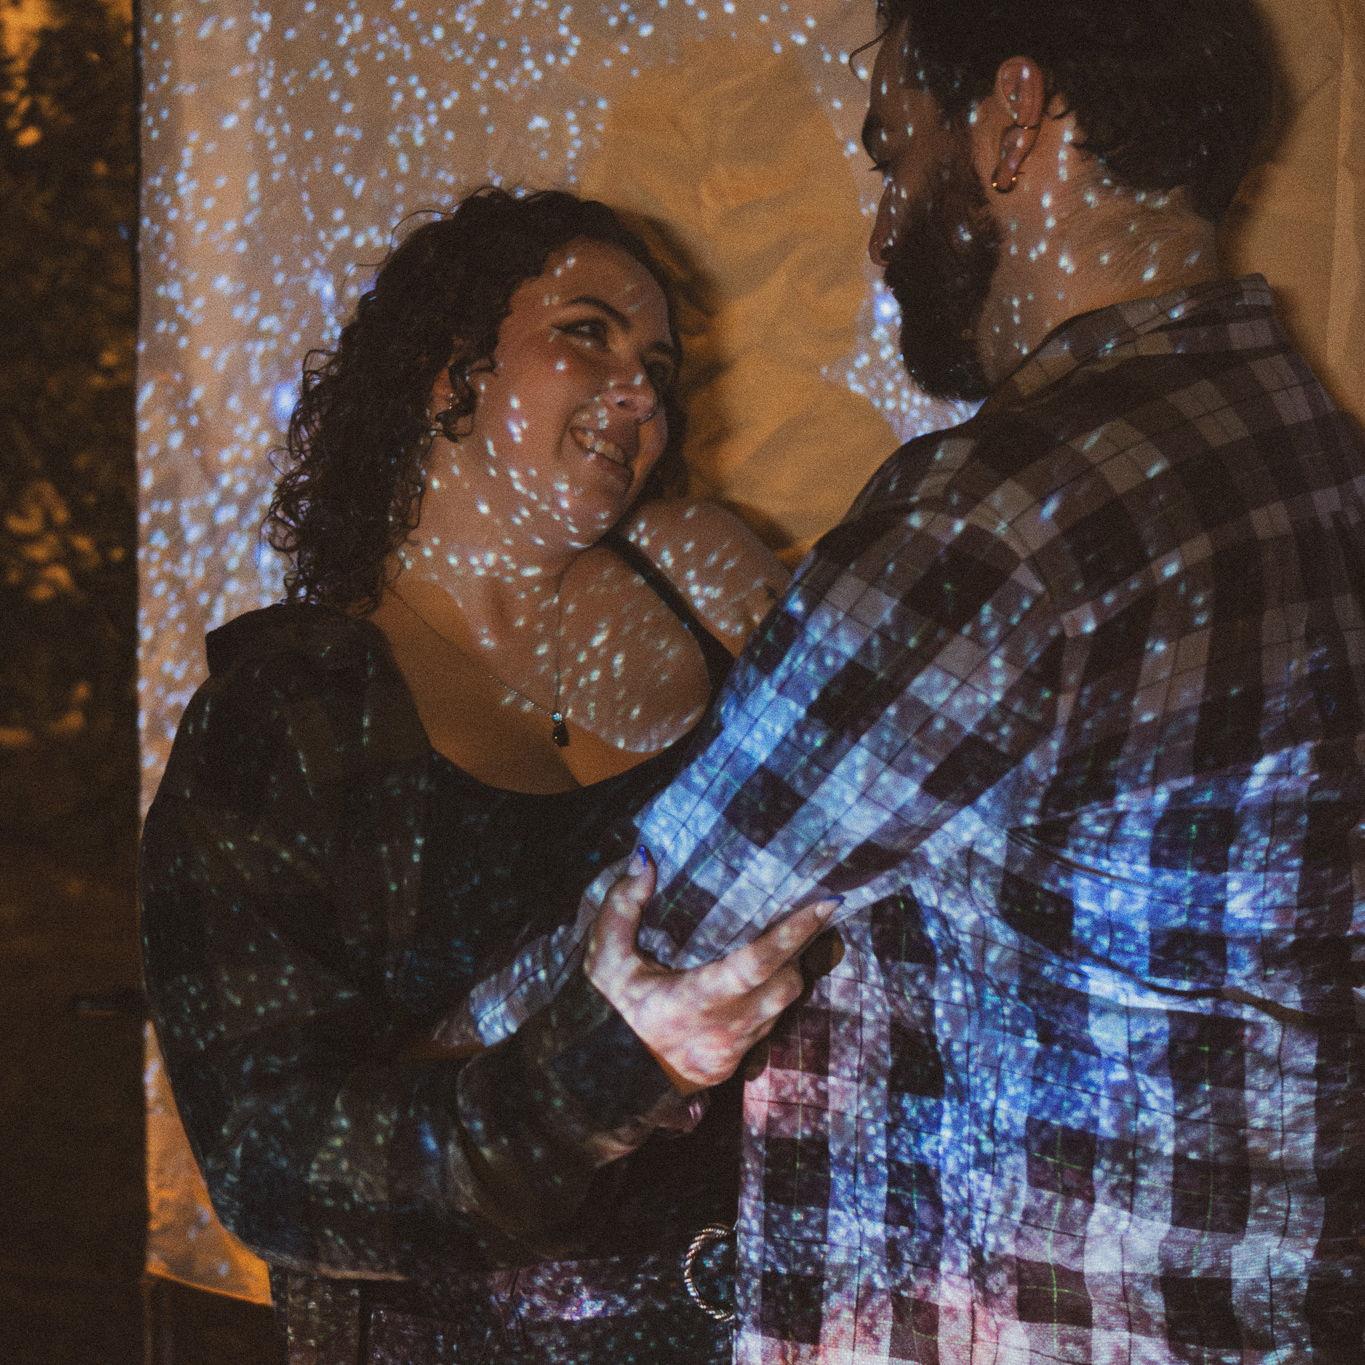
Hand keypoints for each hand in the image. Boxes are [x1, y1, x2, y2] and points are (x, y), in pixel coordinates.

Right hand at [584, 847, 837, 1093]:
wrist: (597, 1084)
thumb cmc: (601, 1015)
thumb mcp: (604, 958)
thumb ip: (622, 906)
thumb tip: (644, 859)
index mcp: (690, 1003)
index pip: (756, 964)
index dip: (793, 933)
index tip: (824, 905)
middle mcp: (719, 1033)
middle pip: (785, 986)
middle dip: (798, 952)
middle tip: (809, 915)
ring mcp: (728, 1055)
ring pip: (780, 1009)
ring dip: (786, 976)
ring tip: (789, 941)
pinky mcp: (728, 1067)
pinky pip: (765, 1027)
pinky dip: (767, 1000)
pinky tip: (757, 979)